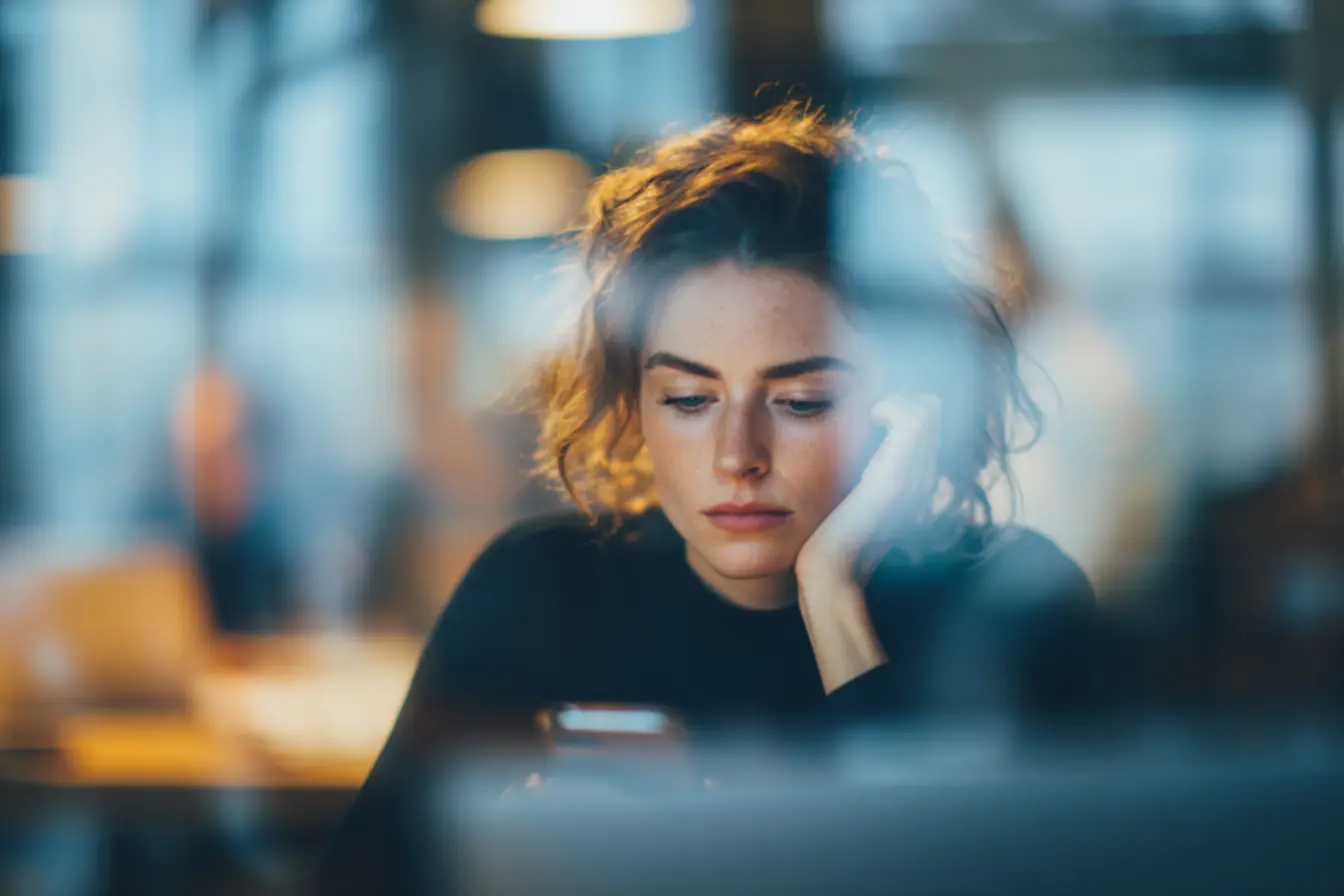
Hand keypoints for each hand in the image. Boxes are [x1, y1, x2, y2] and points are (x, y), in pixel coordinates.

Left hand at [796, 394, 942, 586]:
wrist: (835, 565)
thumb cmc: (840, 532)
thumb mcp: (864, 494)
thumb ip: (876, 472)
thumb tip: (872, 444)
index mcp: (919, 482)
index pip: (933, 425)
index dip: (908, 407)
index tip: (878, 412)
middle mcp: (925, 478)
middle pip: (934, 414)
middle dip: (904, 399)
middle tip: (875, 410)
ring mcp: (915, 478)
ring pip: (927, 412)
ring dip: (897, 401)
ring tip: (874, 413)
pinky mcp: (896, 478)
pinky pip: (913, 423)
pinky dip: (892, 407)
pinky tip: (872, 416)